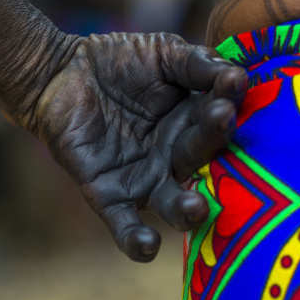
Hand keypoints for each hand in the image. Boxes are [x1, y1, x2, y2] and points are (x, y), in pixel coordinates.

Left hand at [29, 32, 246, 261]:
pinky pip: (123, 223)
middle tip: (222, 118)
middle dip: (213, 140)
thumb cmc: (118, 61)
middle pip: (199, 157)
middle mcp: (173, 156)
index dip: (225, 104)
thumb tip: (238, 74)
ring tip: (198, 207)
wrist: (60, 71)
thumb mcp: (164, 54)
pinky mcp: (107, 194)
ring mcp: (143, 178)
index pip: (215, 119)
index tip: (233, 86)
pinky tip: (147, 246)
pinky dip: (135, 240)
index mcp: (191, 123)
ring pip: (171, 202)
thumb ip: (197, 63)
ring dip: (186, 209)